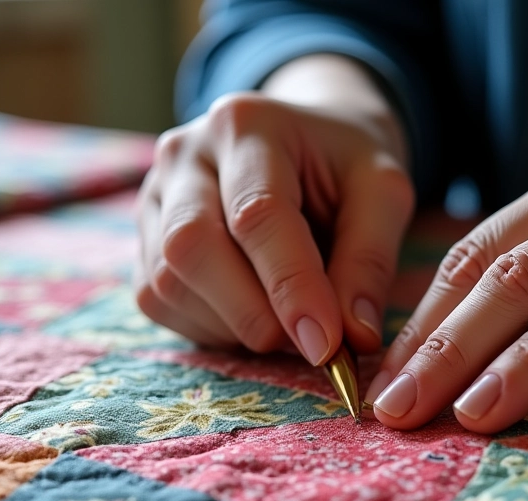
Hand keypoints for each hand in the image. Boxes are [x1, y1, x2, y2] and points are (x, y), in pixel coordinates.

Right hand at [136, 57, 413, 363]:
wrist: (304, 143)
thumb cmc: (344, 167)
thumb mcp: (382, 193)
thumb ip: (370, 260)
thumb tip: (354, 337)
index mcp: (248, 127)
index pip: (258, 215)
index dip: (291, 288)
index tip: (327, 346)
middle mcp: (185, 155)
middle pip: (191, 248)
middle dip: (254, 314)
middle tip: (309, 342)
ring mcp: (155, 197)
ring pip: (167, 283)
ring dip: (234, 326)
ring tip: (286, 321)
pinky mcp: (145, 239)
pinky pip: (158, 301)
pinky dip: (210, 327)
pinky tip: (251, 314)